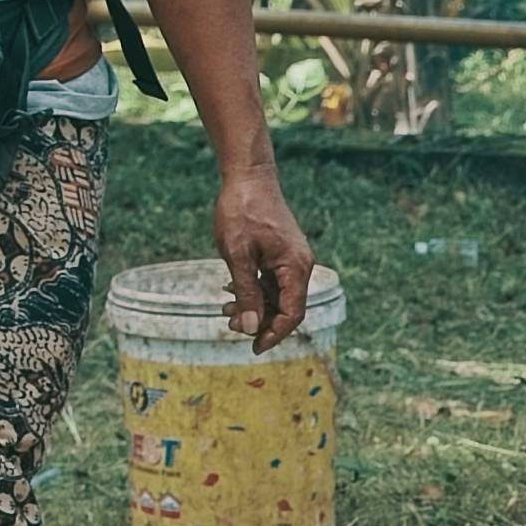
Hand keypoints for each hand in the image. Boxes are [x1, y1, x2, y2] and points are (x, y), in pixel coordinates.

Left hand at [212, 165, 313, 349]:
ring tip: (226, 310)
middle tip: (231, 325)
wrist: (247, 176)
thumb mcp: (237, 255)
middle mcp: (300, 265)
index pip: (293, 313)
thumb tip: (251, 328)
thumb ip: (245, 293)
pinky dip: (254, 291)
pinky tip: (231, 293)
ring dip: (255, 307)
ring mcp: (291, 259)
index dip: (274, 334)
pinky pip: (272, 282)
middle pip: (287, 308)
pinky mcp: (281, 253)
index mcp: (295, 267)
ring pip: (278, 296)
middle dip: (261, 322)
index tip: (254, 348)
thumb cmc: (242, 211)